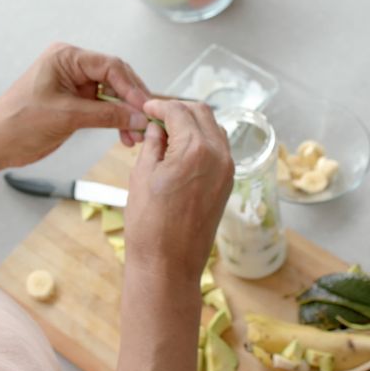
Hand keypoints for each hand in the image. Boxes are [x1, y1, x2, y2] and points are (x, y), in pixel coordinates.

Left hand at [0, 44, 151, 169]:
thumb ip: (106, 116)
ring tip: (136, 134)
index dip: (131, 87)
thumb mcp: (66, 116)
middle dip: (132, 101)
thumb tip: (138, 116)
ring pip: (113, 96)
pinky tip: (125, 135)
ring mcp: (75, 85)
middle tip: (147, 121)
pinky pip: (104, 109)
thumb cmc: (17, 122)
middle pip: (116, 79)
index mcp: (67, 58)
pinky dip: (116, 121)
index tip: (145, 107)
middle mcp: (73, 67)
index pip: (111, 66)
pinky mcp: (76, 103)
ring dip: (126, 115)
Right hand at [125, 100, 233, 284]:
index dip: (159, 106)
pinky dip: (202, 141)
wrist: (168, 264)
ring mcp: (227, 170)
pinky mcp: (227, 183)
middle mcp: (218, 155)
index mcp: (195, 149)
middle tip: (156, 117)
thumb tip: (156, 128)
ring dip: (192, 124)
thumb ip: (152, 144)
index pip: (178, 111)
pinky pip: (218, 149)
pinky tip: (181, 150)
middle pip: (202, 114)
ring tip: (167, 133)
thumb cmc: (150, 226)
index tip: (147, 108)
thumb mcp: (141, 175)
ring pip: (214, 129)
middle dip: (178, 110)